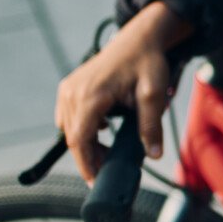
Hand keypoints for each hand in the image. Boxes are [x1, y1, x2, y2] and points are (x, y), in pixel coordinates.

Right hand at [53, 0, 192, 185]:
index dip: (86, 164)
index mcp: (91, 95)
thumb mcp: (154, 94)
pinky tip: (103, 130)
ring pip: (69, 129)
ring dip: (87, 144)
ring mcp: (68, 89)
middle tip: (110, 168)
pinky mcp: (69, 87)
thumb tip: (154, 154)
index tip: (95, 182)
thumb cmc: (146, 63)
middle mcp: (73, 92)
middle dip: (90, 157)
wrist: (138, 39)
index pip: (79, 140)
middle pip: (74, 138)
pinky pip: (68, 117)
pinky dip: (83, 129)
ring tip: (110, 151)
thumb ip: (151, 125)